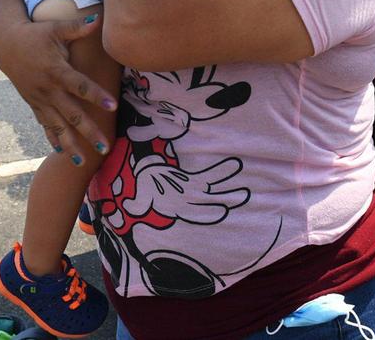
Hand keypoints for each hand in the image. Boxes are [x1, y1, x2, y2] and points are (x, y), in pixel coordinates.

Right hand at [0, 14, 115, 155]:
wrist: (4, 43)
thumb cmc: (35, 33)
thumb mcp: (55, 28)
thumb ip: (78, 27)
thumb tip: (100, 19)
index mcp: (56, 70)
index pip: (79, 85)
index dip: (96, 95)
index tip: (113, 106)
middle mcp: (48, 89)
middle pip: (71, 114)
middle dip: (88, 131)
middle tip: (105, 147)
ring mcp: (39, 99)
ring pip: (57, 126)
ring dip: (71, 144)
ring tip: (83, 162)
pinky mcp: (33, 103)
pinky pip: (44, 124)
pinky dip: (53, 138)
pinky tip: (61, 152)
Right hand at [124, 155, 249, 223]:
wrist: (146, 181)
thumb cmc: (145, 191)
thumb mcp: (139, 199)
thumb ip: (136, 205)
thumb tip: (127, 206)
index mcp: (179, 207)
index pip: (196, 212)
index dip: (209, 212)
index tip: (222, 211)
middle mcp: (190, 200)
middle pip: (211, 201)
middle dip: (227, 200)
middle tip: (244, 197)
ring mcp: (194, 190)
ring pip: (215, 190)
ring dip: (230, 189)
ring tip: (247, 189)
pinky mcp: (195, 180)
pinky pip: (211, 175)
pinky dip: (222, 170)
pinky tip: (235, 164)